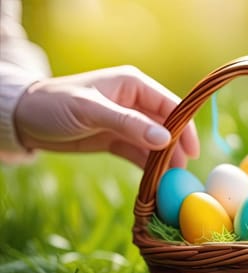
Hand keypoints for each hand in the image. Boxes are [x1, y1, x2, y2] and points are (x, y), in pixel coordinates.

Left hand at [13, 65, 199, 167]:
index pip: (169, 105)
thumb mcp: (91, 111)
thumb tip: (165, 140)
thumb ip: (129, 124)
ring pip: (154, 143)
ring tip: (169, 183)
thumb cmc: (55, 105)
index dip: (185, 127)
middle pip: (166, 127)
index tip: (193, 151)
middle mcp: (134, 102)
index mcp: (133, 84)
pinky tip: (153, 183)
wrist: (24, 120)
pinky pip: (139, 154)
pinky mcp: (117, 140)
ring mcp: (127, 122)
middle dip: (176, 149)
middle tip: (182, 174)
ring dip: (163, 161)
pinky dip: (147, 167)